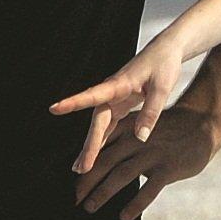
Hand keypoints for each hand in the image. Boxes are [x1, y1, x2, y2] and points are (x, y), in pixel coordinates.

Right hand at [49, 36, 191, 171]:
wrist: (166, 51)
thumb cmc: (164, 65)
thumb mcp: (162, 87)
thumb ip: (151, 112)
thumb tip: (140, 138)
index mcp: (118, 84)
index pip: (92, 95)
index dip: (73, 103)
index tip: (54, 109)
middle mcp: (111, 93)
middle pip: (96, 122)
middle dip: (88, 146)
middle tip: (80, 168)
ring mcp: (114, 100)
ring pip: (99, 126)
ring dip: (91, 147)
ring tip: (81, 169)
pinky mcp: (120, 105)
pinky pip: (108, 126)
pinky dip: (102, 140)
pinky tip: (96, 157)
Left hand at [73, 95, 220, 216]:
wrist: (202, 123)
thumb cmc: (167, 129)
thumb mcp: (141, 125)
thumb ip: (121, 139)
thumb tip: (98, 161)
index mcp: (127, 128)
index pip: (99, 146)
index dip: (83, 163)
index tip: (70, 180)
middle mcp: (136, 139)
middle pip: (104, 162)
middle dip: (86, 182)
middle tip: (74, 199)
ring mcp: (152, 154)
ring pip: (121, 176)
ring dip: (102, 193)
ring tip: (90, 207)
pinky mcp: (168, 168)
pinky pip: (148, 190)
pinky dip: (134, 205)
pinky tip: (123, 216)